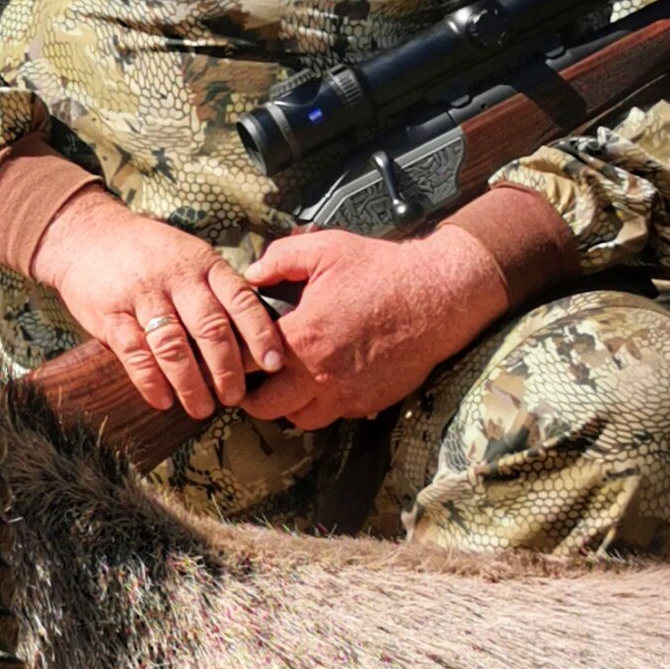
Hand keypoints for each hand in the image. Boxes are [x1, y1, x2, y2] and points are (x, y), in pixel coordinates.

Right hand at [27, 189, 287, 419]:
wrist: (87, 234)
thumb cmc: (149, 252)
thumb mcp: (190, 255)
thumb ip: (217, 287)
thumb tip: (254, 335)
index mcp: (203, 264)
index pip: (241, 299)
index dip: (261, 334)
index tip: (274, 363)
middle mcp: (176, 278)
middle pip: (210, 328)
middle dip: (227, 369)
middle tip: (235, 397)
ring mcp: (142, 295)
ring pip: (173, 346)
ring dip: (191, 384)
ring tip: (202, 408)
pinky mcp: (111, 314)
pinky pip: (135, 353)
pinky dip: (151, 382)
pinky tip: (163, 400)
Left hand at [237, 222, 511, 430]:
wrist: (438, 297)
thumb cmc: (382, 271)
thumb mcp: (326, 249)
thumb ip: (280, 258)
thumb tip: (250, 274)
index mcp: (302, 338)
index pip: (246, 363)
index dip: (233, 359)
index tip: (231, 353)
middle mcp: (319, 375)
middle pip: (265, 407)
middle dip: (252, 395)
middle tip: (252, 378)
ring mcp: (345, 394)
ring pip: (298, 420)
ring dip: (287, 406)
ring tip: (286, 384)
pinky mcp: (368, 403)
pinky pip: (334, 416)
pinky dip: (322, 406)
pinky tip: (322, 383)